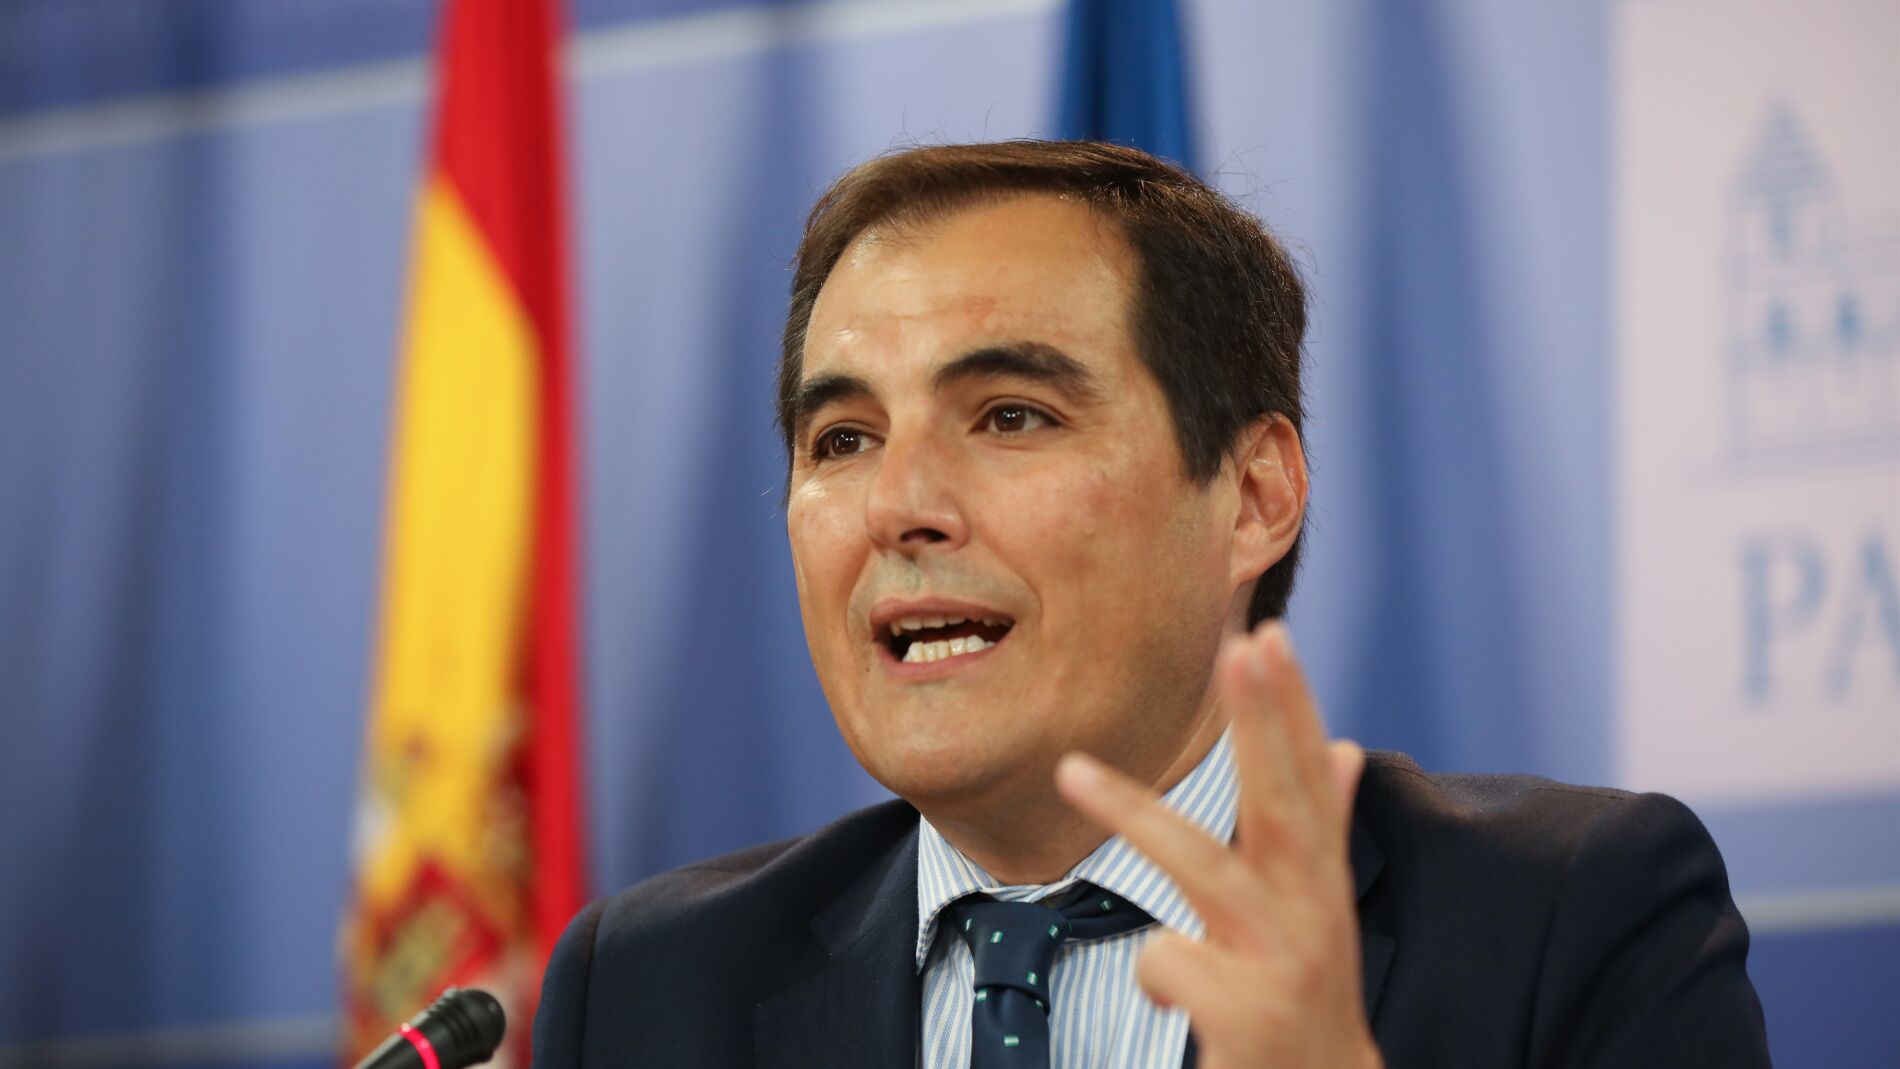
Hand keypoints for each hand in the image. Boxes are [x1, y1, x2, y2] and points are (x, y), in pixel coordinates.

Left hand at [1054, 622, 1380, 1068]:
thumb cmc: (1304, 997)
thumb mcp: (1317, 912)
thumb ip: (1325, 830)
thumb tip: (1346, 749)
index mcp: (1318, 880)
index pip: (1307, 779)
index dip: (1291, 706)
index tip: (1268, 634)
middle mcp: (1311, 912)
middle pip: (1281, 802)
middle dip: (1263, 721)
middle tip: (1240, 647)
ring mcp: (1283, 962)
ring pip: (1202, 867)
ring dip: (1133, 812)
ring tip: (1070, 769)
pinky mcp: (1250, 1013)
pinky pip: (1166, 960)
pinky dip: (1156, 971)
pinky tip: (1172, 996)